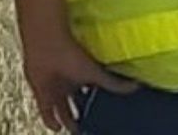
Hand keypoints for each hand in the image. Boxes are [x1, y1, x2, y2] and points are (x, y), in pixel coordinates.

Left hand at [22, 37, 137, 132]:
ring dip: (66, 120)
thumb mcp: (96, 73)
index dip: (97, 104)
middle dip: (81, 114)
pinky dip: (50, 121)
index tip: (104, 113)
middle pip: (77, 103)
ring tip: (74, 130)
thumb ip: (114, 83)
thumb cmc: (72, 55)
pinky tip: (55, 128)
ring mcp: (55, 89)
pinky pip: (46, 113)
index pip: (92, 93)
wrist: (48, 51)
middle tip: (87, 126)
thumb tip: (136, 86)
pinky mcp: (42, 95)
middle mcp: (70, 83)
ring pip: (62, 110)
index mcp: (84, 76)